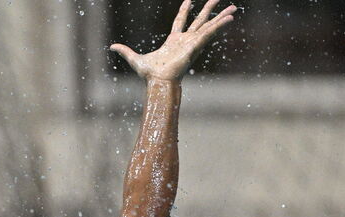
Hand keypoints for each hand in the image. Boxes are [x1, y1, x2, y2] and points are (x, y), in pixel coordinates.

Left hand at [110, 0, 235, 81]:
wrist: (158, 81)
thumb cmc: (149, 74)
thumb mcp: (134, 58)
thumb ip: (125, 51)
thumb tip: (111, 47)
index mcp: (173, 40)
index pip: (180, 20)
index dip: (184, 10)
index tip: (189, 0)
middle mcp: (185, 40)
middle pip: (199, 20)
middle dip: (208, 9)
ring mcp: (192, 42)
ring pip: (209, 25)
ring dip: (221, 16)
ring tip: (234, 8)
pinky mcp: (196, 45)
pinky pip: (210, 32)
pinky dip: (220, 25)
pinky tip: (230, 18)